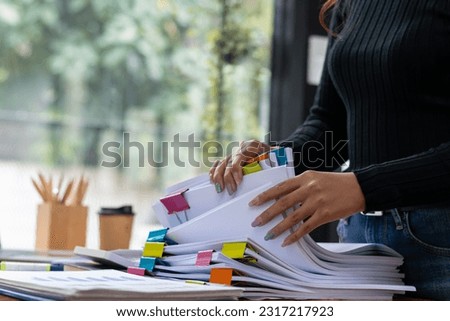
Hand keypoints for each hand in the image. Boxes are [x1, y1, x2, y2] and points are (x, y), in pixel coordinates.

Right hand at [209, 140, 270, 193]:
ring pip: (221, 164)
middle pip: (228, 162)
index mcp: (252, 145)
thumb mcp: (275, 155)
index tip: (238, 181)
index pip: (239, 157)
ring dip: (218, 177)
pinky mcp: (229, 159)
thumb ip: (272, 160)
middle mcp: (240, 148)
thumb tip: (271, 167)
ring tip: (220, 189)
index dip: (236, 170)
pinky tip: (212, 181)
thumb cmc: (274, 155)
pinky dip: (214, 172)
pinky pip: (218, 164)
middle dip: (228, 178)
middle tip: (232, 190)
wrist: (272, 151)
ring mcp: (233, 153)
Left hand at [249, 170, 365, 245]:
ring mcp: (317, 202)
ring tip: (268, 234)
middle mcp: (309, 189)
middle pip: (282, 203)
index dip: (265, 196)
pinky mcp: (325, 214)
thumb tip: (282, 198)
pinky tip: (287, 241)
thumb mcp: (315, 178)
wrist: (359, 187)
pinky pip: (306, 227)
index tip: (253, 203)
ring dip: (278, 228)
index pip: (280, 187)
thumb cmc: (336, 183)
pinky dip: (295, 236)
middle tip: (256, 222)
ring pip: (293, 217)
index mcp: (304, 178)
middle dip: (267, 213)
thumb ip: (300, 186)